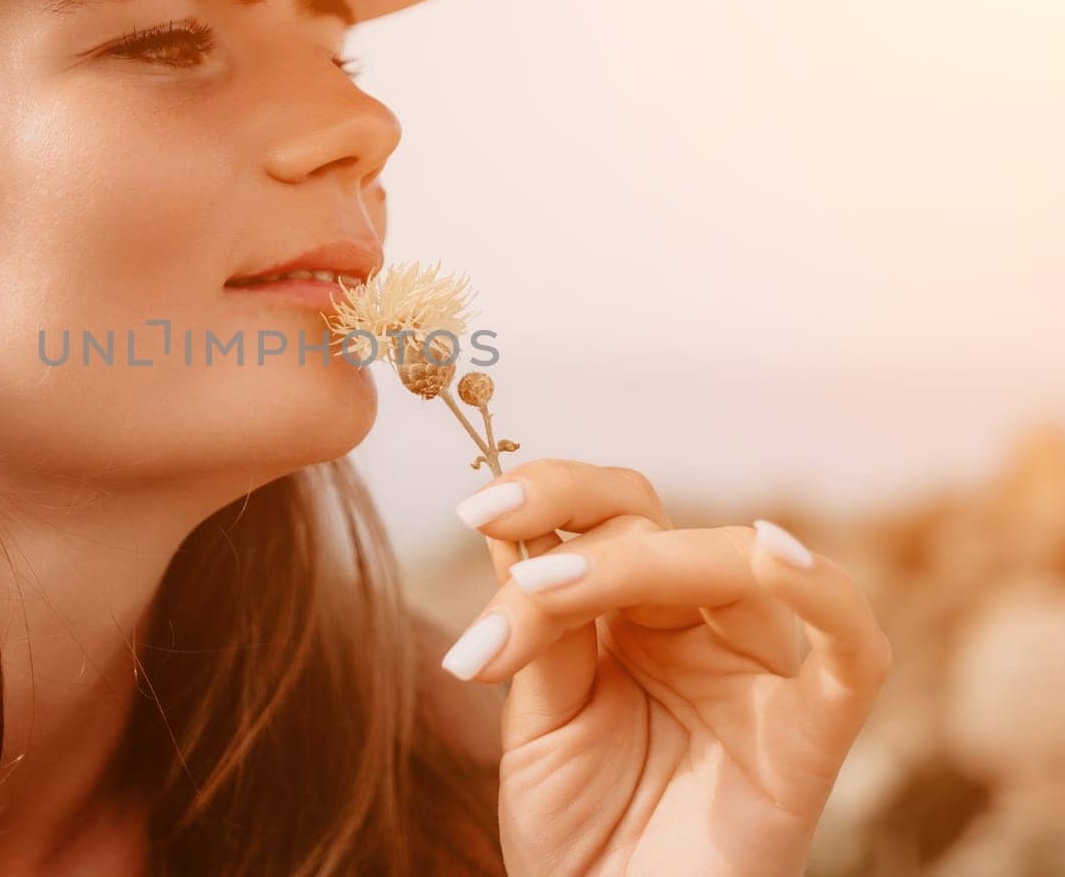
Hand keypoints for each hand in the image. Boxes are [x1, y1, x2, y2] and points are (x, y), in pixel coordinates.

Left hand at [442, 459, 892, 876]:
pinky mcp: (808, 737)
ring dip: (636, 561)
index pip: (606, 515)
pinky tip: (776, 559)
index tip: (476, 509)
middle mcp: (696, 628)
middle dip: (576, 537)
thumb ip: (542, 630)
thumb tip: (512, 529)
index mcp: (627, 615)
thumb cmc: (576, 835)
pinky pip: (852, 652)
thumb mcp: (538, 720)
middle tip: (515, 584)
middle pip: (657, 526)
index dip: (550, 493)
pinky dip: (824, 596)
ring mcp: (755, 675)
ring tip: (545, 593)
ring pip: (733, 564)